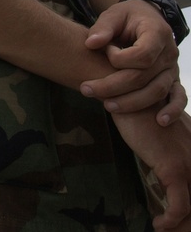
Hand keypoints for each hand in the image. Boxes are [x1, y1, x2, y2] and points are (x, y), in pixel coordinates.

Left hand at [83, 0, 183, 121]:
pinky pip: (178, 97)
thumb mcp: (113, 14)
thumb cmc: (127, 17)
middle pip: (144, 77)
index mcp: (157, 34)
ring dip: (132, 102)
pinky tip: (160, 121)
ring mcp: (173, 68)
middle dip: (113, 86)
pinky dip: (172, 110)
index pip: (142, 55)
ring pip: (157, 91)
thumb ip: (102, 27)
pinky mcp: (172, 79)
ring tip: (107, 106)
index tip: (104, 52)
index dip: (120, 59)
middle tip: (86, 89)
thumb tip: (90, 43)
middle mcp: (169, 53)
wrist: (146, 17)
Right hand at [112, 108, 190, 230]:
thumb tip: (159, 163)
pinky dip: (171, 220)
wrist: (127, 94)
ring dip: (182, 224)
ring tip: (166, 229)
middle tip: (177, 228)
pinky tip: (159, 224)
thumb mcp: (157, 131)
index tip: (181, 219)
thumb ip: (166, 148)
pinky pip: (179, 205)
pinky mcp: (173, 168)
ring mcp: (189, 162)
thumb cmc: (136, 109)